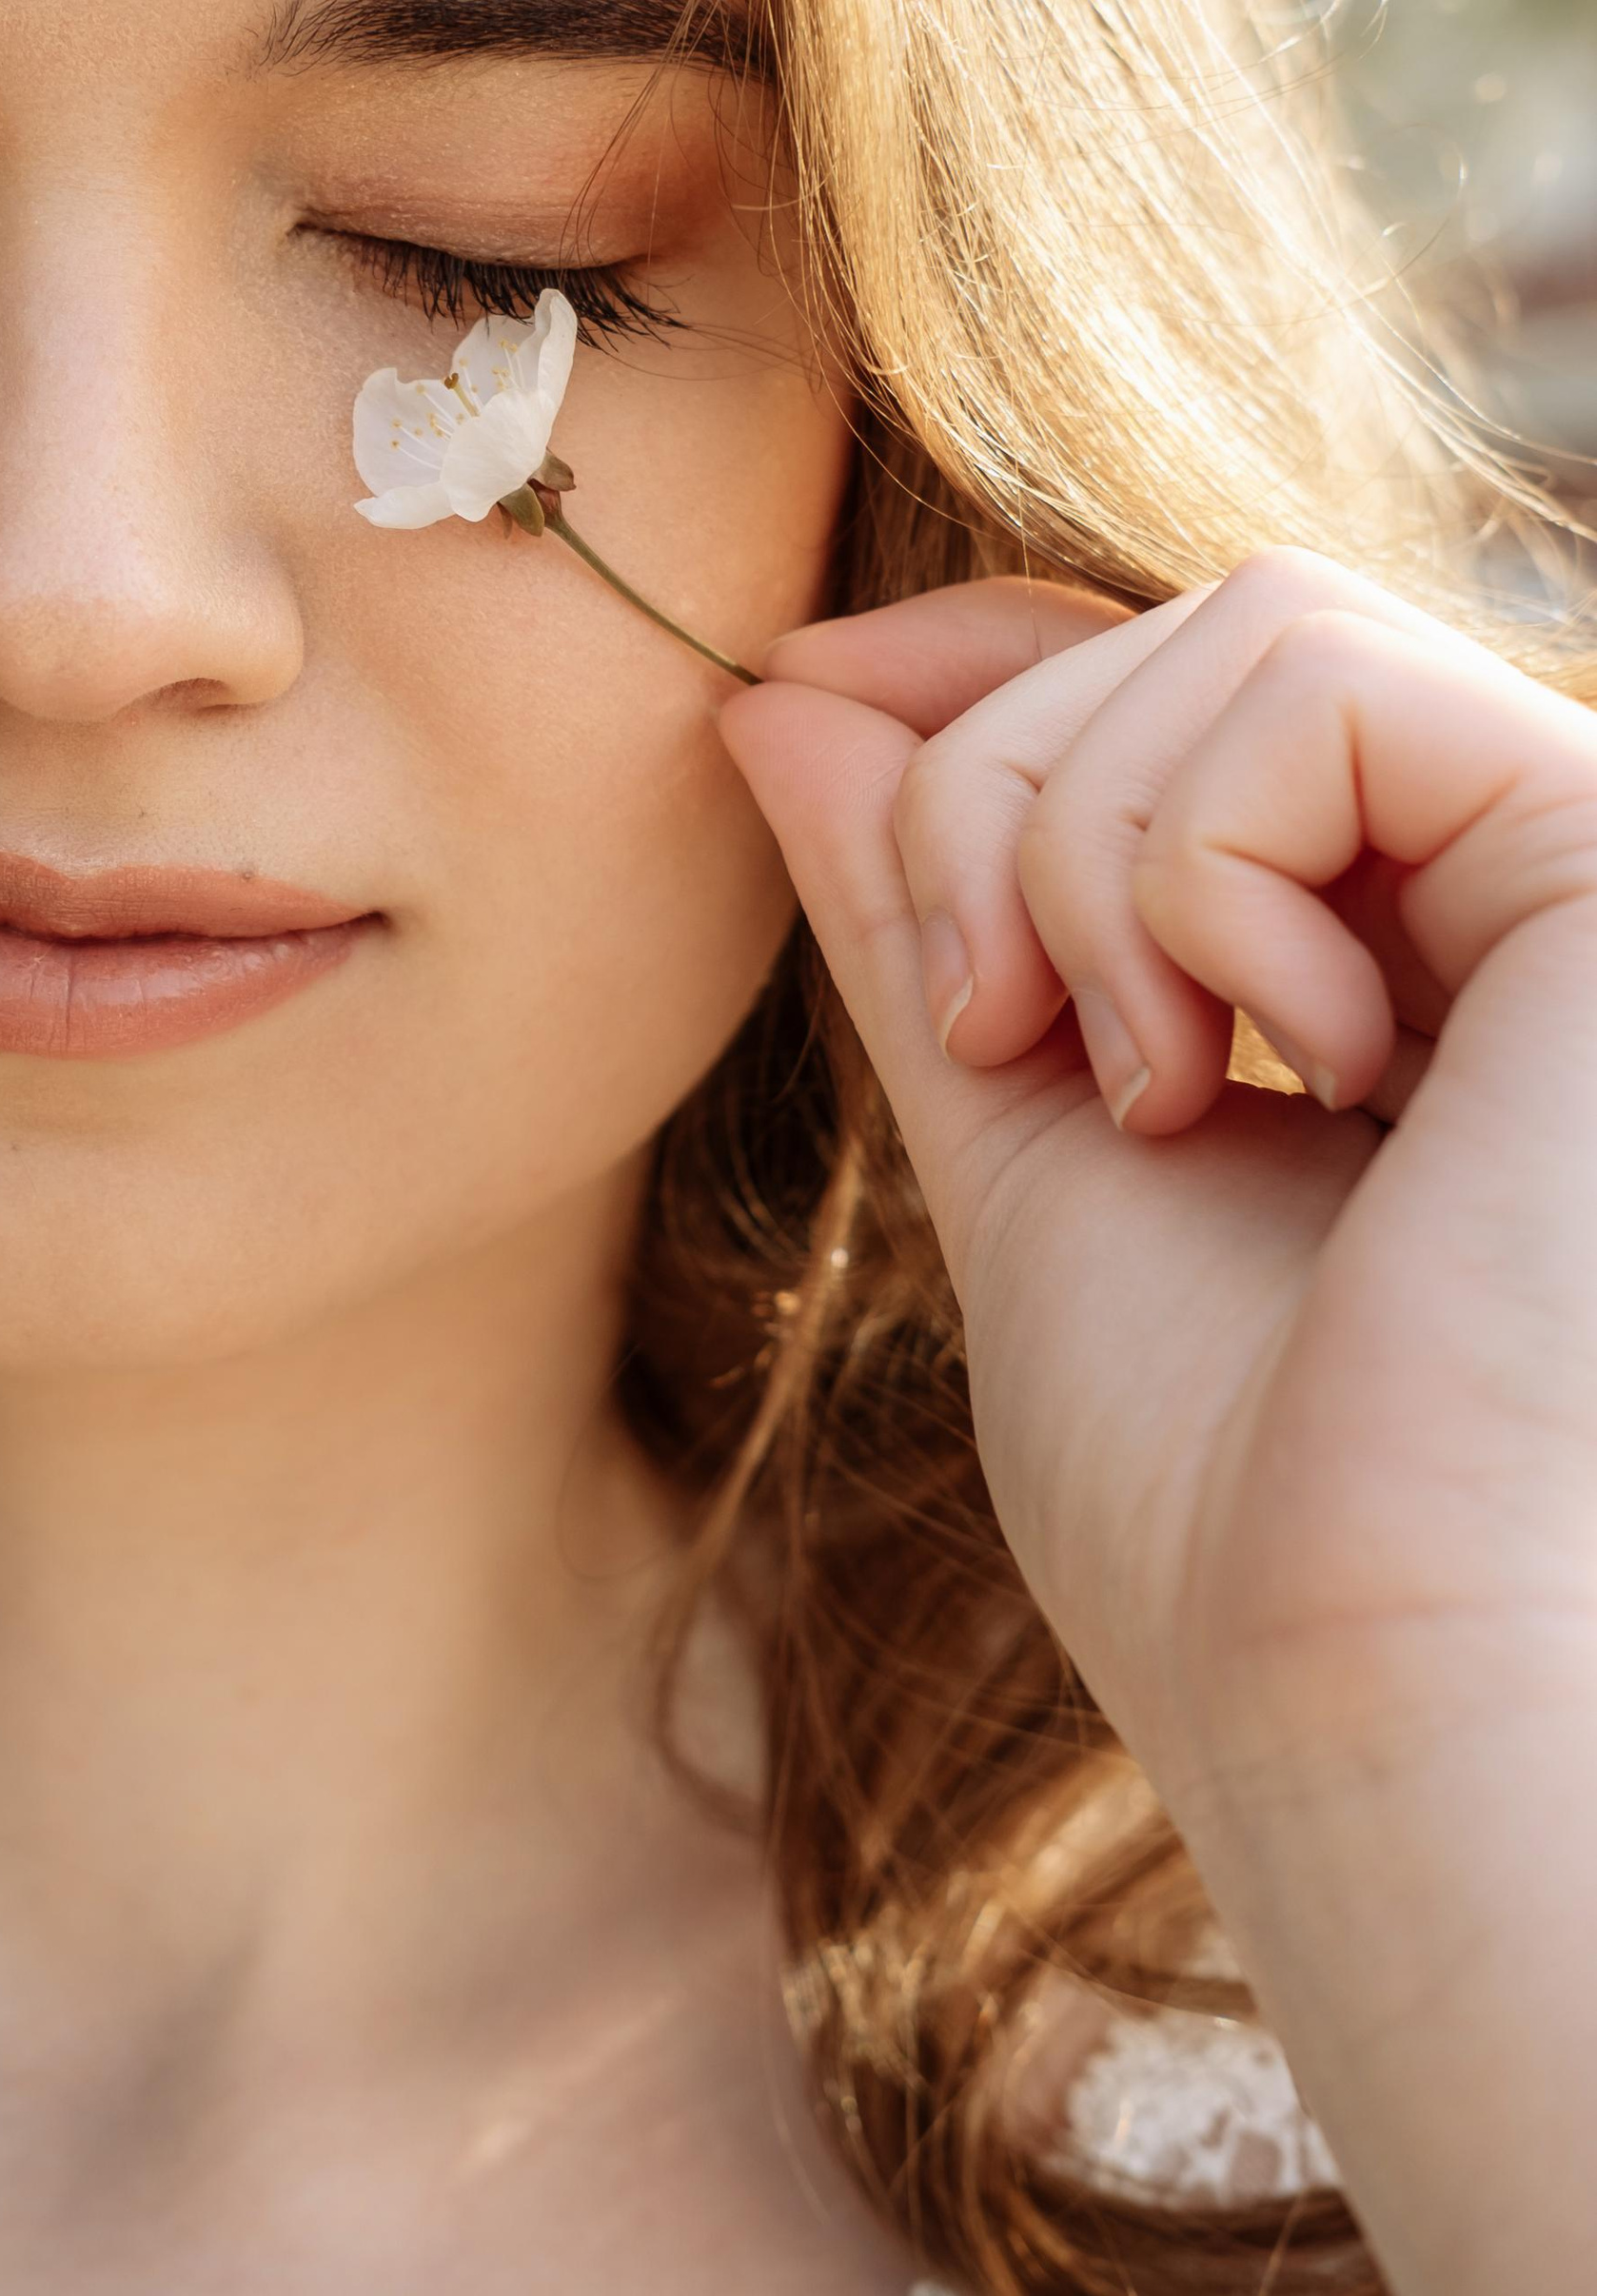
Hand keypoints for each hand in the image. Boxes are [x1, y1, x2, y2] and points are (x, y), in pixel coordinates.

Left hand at [721, 544, 1596, 2295]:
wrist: (1366, 1673)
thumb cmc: (1216, 1496)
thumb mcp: (1014, 1138)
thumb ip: (921, 908)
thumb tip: (779, 691)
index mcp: (1403, 953)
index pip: (1179, 676)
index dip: (979, 659)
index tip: (793, 693)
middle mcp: (1510, 888)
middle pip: (1181, 630)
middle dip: (992, 801)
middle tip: (998, 1041)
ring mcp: (1569, 863)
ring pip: (1246, 622)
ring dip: (1083, 851)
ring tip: (1138, 1089)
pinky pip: (1318, 680)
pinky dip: (1193, 863)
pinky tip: (1254, 1066)